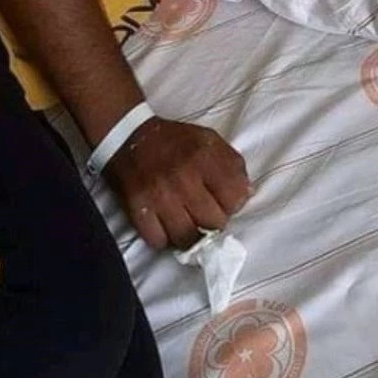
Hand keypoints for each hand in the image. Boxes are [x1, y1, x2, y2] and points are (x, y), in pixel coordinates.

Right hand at [105, 116, 250, 249]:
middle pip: (214, 222)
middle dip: (213, 220)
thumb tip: (247, 194)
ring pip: (188, 238)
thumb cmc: (175, 141)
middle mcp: (184, 178)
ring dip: (190, 235)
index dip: (233, 203)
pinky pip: (158, 241)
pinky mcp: (138, 209)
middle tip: (204, 212)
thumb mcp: (210, 140)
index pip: (236, 198)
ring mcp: (160, 196)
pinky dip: (163, 238)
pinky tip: (165, 225)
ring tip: (187, 223)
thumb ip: (232, 164)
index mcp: (205, 157)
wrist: (130, 136)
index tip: (223, 201)